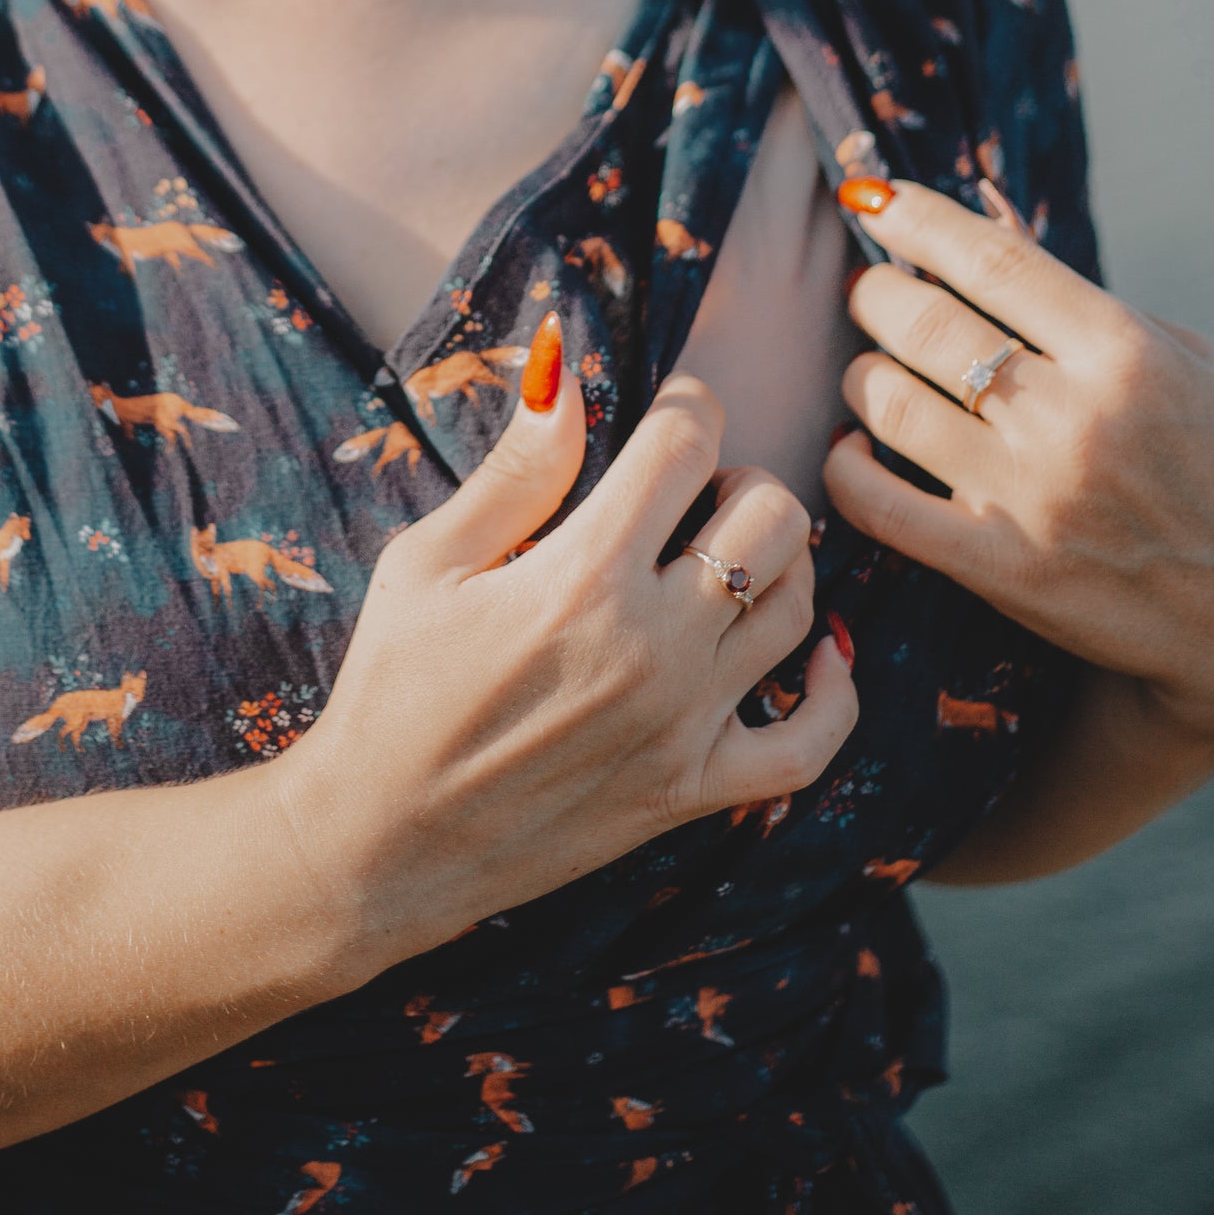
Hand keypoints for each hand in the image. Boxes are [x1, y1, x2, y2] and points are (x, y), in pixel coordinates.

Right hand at [276, 339, 856, 970]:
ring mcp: (684, 725)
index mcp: (584, 575)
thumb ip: (515, 471)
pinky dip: (833, 691)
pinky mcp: (693, 792)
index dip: (687, 407)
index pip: (686, 446)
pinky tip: (815, 654)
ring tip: (726, 553)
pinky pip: (811, 743)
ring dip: (777, 560)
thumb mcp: (427, 563)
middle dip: (737, 480)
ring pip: (799, 607)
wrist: (380, 842)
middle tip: (692, 492)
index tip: (672, 412)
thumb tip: (564, 372)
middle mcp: (653, 646)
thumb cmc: (391, 689)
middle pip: (770, 517)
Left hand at [828, 181, 1213, 751]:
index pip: (992, 259)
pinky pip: (879, 506)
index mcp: (1124, 352)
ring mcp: (1034, 496)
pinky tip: (852, 450)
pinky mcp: (1003, 570)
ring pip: (890, 405)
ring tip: (870, 369)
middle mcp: (1074, 417)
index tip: (873, 199)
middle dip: (875, 294)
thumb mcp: (1182, 362)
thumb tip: (985, 215)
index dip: (916, 220)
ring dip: (860, 376)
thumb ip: (1081, 295)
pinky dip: (845, 468)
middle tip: (869, 291)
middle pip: (925, 324)